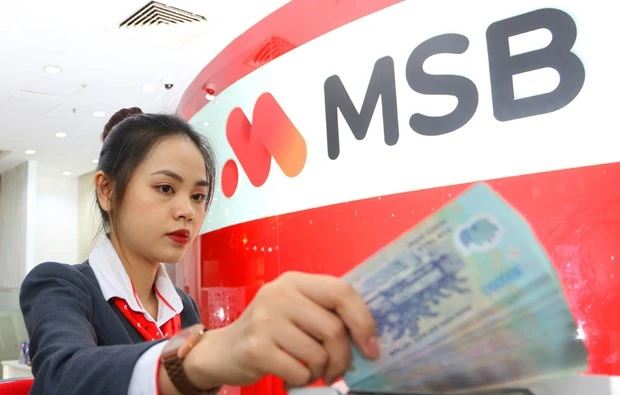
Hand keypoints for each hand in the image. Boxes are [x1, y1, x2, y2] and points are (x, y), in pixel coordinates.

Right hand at [186, 271, 378, 388]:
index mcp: (295, 281)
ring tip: (309, 370)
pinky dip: (302, 380)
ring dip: (321, 371)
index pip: (342, 292)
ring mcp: (265, 320)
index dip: (363, 320)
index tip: (371, 347)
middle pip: (334, 328)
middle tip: (338, 370)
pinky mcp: (256, 348)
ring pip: (318, 354)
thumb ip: (325, 313)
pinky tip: (292, 375)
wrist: (222, 350)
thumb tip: (368, 338)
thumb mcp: (295, 310)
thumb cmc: (269, 331)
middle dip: (343, 357)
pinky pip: (299, 371)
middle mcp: (279, 294)